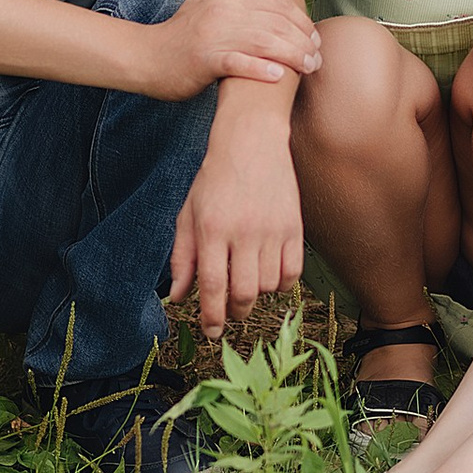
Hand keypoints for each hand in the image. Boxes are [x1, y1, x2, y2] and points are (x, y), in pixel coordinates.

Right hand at [149, 0, 323, 98]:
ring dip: (291, 56)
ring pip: (263, 42)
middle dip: (303, 40)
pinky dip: (259, 69)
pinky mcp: (205, 61)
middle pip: (275, 23)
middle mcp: (223, 12)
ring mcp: (213, 36)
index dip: (301, 20)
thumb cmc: (183, 29)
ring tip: (308, 68)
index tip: (315, 37)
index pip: (276, 3)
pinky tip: (278, 76)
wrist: (148, 56)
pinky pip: (237, 64)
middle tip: (318, 58)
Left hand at [170, 136, 304, 337]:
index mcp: (212, 229)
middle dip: (235, 312)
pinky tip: (269, 276)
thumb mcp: (189, 214)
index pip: (212, 285)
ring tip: (247, 282)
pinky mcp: (294, 228)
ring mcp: (272, 230)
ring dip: (256, 294)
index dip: (211, 315)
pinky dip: (281, 284)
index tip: (211, 332)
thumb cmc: (215, 179)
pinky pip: (292, 273)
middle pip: (243, 292)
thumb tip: (178, 297)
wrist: (252, 141)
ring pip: (268, 286)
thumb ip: (182, 258)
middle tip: (230, 312)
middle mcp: (243, 232)